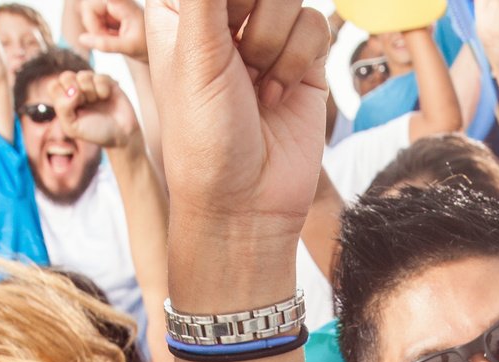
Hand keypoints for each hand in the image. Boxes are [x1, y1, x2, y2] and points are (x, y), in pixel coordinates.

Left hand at [49, 70, 139, 150]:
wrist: (121, 135)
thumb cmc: (95, 133)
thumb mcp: (72, 128)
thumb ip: (63, 108)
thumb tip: (72, 90)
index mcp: (65, 100)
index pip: (53, 86)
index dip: (62, 94)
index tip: (73, 107)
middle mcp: (77, 90)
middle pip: (66, 76)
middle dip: (75, 90)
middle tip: (84, 103)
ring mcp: (91, 84)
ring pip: (82, 75)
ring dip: (90, 91)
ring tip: (96, 101)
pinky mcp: (106, 81)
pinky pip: (99, 76)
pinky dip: (102, 89)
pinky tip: (106, 97)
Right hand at [75, 0, 148, 58]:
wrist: (155, 46)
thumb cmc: (147, 45)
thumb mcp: (129, 47)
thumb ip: (107, 44)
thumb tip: (81, 39)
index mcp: (121, 2)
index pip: (91, 6)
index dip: (92, 23)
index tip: (102, 36)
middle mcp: (114, 0)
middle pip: (87, 9)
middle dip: (93, 27)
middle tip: (108, 40)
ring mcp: (110, 5)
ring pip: (89, 15)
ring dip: (96, 31)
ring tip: (113, 39)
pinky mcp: (108, 12)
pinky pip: (93, 21)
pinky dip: (99, 32)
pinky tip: (113, 36)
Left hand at [144, 0, 329, 243]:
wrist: (246, 203)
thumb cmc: (205, 138)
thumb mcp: (197, 54)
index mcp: (180, 9)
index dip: (227, 1)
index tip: (225, 28)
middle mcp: (222, 17)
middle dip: (252, 13)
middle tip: (236, 51)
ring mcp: (264, 37)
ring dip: (274, 43)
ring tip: (254, 86)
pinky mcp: (303, 59)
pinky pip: (317, 24)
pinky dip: (298, 61)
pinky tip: (276, 96)